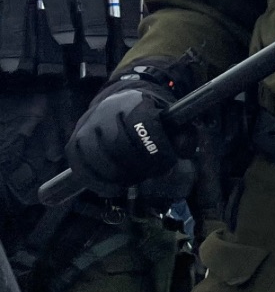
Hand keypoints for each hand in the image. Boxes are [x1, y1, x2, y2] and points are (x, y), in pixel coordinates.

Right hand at [66, 65, 184, 187]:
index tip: (166, 166)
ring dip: (117, 177)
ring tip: (131, 181)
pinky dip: (96, 182)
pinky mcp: (74, 140)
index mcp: (135, 103)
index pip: (144, 128)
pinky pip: (80, 165)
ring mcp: (87, 126)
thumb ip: (183, 136)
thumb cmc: (151, 117)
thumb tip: (181, 152)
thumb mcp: (173, 120)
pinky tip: (111, 189)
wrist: (120, 104)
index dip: (157, 152)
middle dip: (137, 168)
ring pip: (97, 157)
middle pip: (118, 146)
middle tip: (147, 175)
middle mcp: (106, 111)